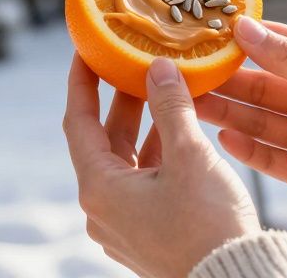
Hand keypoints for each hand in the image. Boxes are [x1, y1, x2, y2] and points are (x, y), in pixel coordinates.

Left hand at [64, 55, 260, 277]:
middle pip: (103, 141)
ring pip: (127, 162)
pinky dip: (157, 155)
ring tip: (165, 92)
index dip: (81, 83)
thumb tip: (158, 68)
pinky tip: (181, 133)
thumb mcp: (190, 155)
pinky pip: (143, 183)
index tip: (86, 52)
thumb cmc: (208, 225)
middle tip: (135, 64)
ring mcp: (124, 225)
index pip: (78, 122)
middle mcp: (103, 209)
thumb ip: (171, 107)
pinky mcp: (147, 234)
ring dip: (144, 127)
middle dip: (121, 101)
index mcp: (100, 188)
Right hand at [195, 18, 286, 245]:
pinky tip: (222, 138)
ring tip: (192, 104)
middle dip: (226, 81)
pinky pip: (270, 158)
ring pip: (260, 121)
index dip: (244, 40)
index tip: (206, 32)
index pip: (279, 46)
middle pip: (263, 87)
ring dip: (228, 113)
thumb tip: (246, 29)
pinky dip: (247, 149)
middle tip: (186, 74)